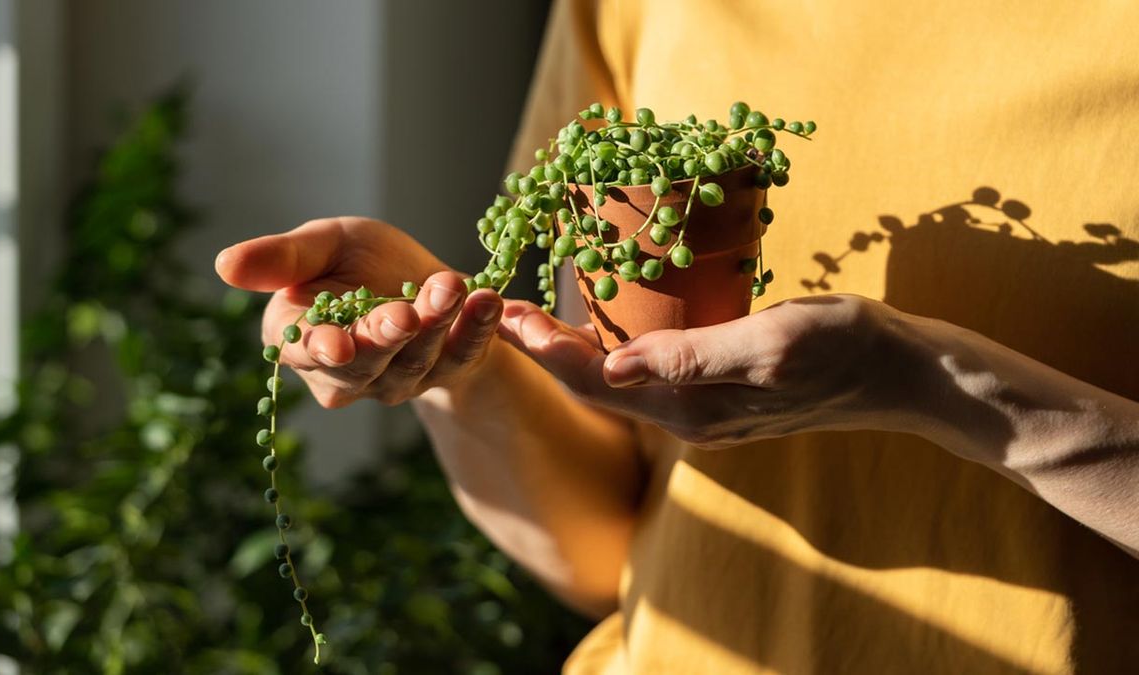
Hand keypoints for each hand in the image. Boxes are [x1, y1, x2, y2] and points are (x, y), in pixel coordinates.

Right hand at [215, 217, 502, 406]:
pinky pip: (464, 354)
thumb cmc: (358, 260)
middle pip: (366, 364)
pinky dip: (478, 329)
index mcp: (305, 339)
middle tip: (404, 313)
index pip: (308, 352)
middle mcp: (351, 372)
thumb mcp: (322, 245)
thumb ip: (281, 258)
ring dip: (436, 325)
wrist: (420, 277)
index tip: (336, 342)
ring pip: (416, 360)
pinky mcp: (449, 370)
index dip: (322, 349)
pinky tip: (488, 300)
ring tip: (449, 287)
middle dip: (386, 337)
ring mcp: (401, 378)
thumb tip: (223, 264)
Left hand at [496, 295, 907, 446]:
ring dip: (576, 351)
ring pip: (622, 385)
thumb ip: (693, 359)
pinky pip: (652, 378)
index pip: (598, 381)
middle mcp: (689, 421)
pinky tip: (608, 324)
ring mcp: (705, 415)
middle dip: (547, 349)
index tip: (506, 312)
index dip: (546, 348)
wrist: (903, 375)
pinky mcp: (721, 400)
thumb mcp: (770, 343)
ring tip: (539, 313)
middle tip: (505, 306)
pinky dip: (617, 352)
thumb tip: (615, 367)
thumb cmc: (844, 347)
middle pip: (599, 386)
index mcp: (692, 411)